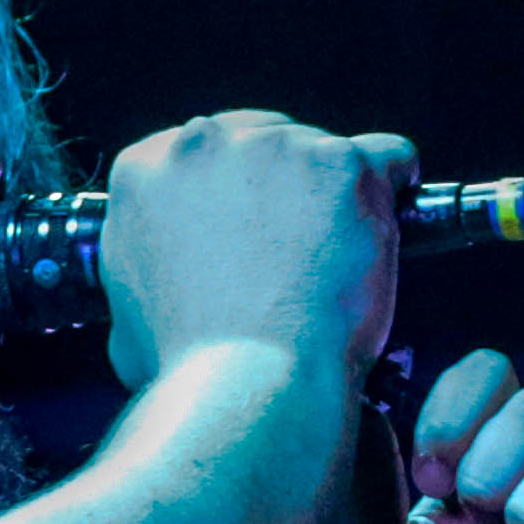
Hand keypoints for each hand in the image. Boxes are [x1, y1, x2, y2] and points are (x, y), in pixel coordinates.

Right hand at [94, 112, 412, 391]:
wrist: (251, 383)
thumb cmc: (196, 363)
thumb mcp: (129, 310)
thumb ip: (144, 264)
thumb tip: (164, 271)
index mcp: (146, 172)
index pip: (203, 153)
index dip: (236, 191)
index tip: (255, 222)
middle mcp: (203, 144)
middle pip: (263, 140)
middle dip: (283, 187)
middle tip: (299, 248)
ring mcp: (275, 149)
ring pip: (321, 149)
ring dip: (334, 193)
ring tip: (337, 256)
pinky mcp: (339, 165)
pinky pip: (388, 155)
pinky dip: (394, 184)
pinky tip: (386, 219)